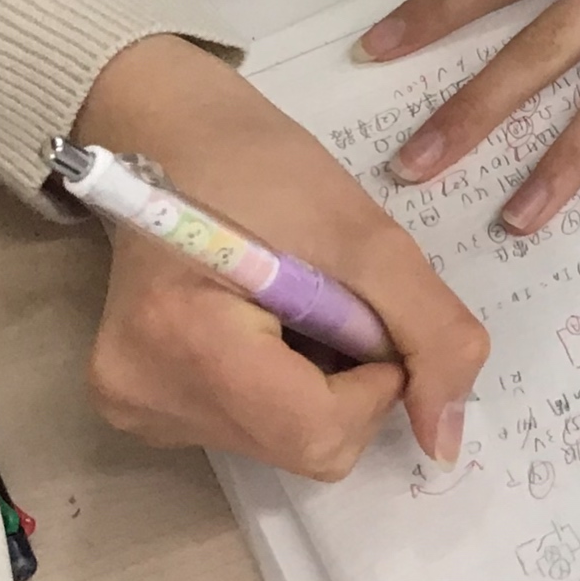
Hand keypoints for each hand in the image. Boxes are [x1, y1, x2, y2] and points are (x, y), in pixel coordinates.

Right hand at [78, 35, 489, 480]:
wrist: (172, 134)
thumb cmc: (261, 166)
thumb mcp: (368, 236)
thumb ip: (428, 333)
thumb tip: (445, 440)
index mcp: (182, 343)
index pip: (318, 430)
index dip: (376, 383)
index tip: (369, 311)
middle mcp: (140, 398)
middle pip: (303, 445)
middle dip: (350, 382)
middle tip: (332, 298)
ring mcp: (134, 407)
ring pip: (284, 443)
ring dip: (320, 383)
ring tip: (292, 302)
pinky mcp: (140, 406)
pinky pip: (252, 428)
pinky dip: (286, 384)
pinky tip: (268, 323)